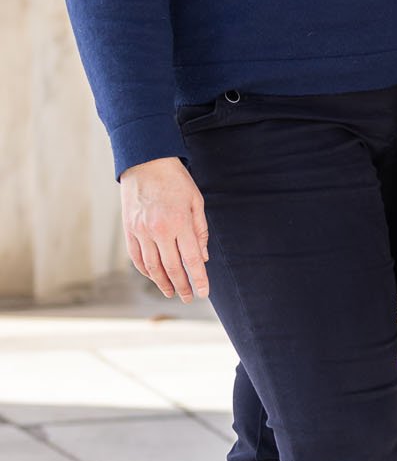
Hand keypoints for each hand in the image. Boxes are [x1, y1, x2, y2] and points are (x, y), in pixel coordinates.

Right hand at [120, 157, 208, 299]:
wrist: (146, 162)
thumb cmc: (176, 180)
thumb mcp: (196, 202)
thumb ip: (200, 231)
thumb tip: (202, 258)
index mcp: (179, 223)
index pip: (191, 260)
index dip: (199, 280)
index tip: (204, 293)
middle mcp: (159, 230)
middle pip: (172, 268)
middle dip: (182, 286)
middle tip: (188, 297)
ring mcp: (141, 231)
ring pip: (152, 266)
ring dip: (163, 283)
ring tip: (172, 292)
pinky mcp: (129, 229)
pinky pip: (136, 257)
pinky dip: (145, 270)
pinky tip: (154, 277)